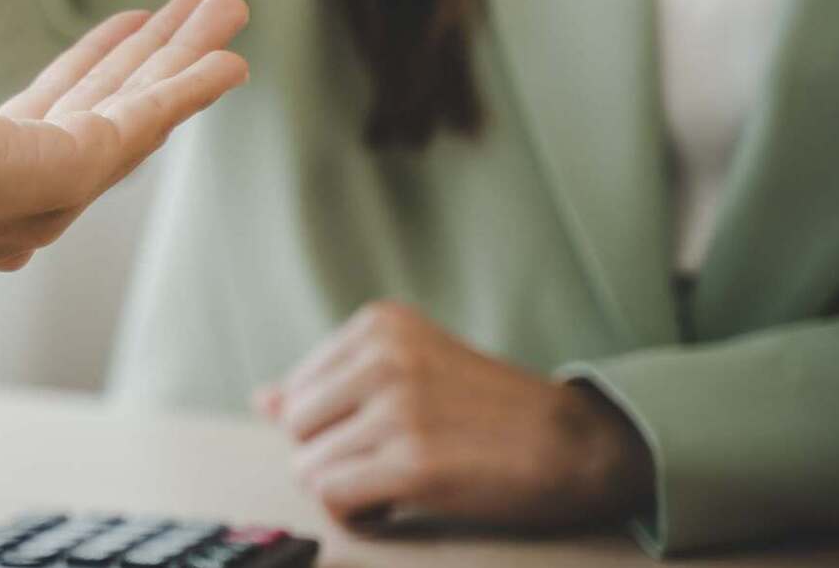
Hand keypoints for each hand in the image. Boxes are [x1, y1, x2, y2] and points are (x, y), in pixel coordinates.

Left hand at [0, 0, 246, 269]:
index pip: (54, 108)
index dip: (96, 63)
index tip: (127, 25)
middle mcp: (29, 192)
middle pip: (110, 102)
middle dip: (156, 53)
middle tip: (200, 8)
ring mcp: (59, 184)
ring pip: (138, 103)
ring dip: (186, 55)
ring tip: (227, 8)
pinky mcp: (82, 165)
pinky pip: (150, 115)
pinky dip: (192, 83)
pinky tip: (231, 59)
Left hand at [255, 301, 653, 529]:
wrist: (576, 445)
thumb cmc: (488, 413)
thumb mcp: (411, 371)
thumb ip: (333, 383)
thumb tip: (262, 400)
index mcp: (380, 325)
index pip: (298, 389)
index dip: (331, 427)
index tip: (379, 435)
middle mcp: (383, 356)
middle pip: (296, 427)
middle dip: (330, 457)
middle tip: (383, 465)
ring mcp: (398, 408)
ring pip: (308, 467)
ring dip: (344, 490)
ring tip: (392, 486)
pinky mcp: (412, 463)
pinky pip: (333, 498)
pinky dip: (354, 513)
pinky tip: (391, 507)